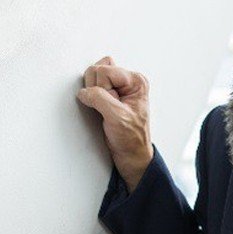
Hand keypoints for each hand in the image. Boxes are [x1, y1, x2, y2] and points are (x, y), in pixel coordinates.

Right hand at [77, 56, 152, 193]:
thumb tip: (84, 91)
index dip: (102, 89)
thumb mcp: (117, 117)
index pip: (105, 71)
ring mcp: (117, 86)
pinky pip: (91, 84)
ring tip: (106, 109)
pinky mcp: (108, 92)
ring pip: (92, 76)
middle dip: (97, 90)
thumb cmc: (131, 138)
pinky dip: (90, 95)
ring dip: (93, 94)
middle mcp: (128, 81)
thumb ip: (100, 99)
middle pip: (97, 70)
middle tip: (109, 108)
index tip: (112, 106)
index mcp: (136, 82)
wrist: (130, 153)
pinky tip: (101, 107)